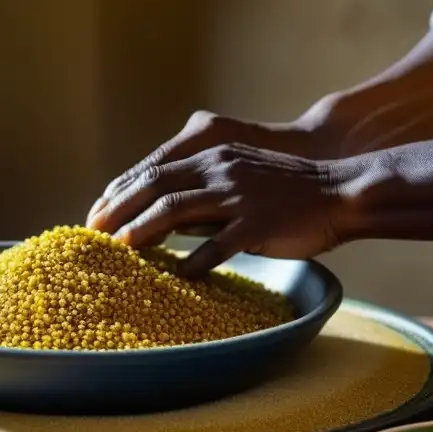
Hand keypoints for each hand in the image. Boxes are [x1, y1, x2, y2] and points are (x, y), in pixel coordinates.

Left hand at [86, 137, 349, 276]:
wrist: (339, 192)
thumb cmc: (285, 191)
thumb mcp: (236, 179)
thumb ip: (199, 193)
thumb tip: (157, 221)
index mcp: (211, 156)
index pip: (151, 171)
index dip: (119, 192)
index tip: (95, 214)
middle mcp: (219, 169)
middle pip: (154, 186)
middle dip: (118, 210)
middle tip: (93, 234)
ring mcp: (238, 195)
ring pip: (177, 209)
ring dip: (143, 229)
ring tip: (121, 248)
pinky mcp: (258, 223)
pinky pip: (219, 244)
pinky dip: (195, 260)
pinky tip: (178, 275)